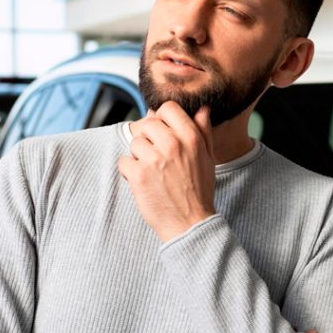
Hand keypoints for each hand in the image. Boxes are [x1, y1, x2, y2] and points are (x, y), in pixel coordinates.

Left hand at [117, 102, 215, 241]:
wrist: (190, 224)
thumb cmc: (199, 191)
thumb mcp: (208, 158)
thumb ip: (203, 131)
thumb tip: (202, 108)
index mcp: (191, 138)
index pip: (168, 108)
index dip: (161, 118)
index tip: (162, 131)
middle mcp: (172, 145)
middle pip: (146, 123)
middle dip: (147, 138)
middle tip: (155, 155)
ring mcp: (154, 159)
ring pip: (134, 143)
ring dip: (138, 156)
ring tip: (152, 172)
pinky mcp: (138, 175)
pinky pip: (124, 161)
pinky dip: (129, 172)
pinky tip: (143, 181)